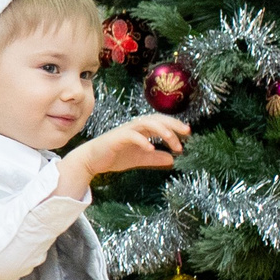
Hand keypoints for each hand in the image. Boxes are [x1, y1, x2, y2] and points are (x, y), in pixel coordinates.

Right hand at [65, 114, 190, 183]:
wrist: (91, 160)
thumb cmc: (114, 156)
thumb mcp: (139, 159)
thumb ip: (155, 158)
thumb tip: (172, 160)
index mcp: (140, 130)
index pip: (160, 122)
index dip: (174, 125)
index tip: (188, 134)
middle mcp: (134, 127)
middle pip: (156, 118)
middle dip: (173, 124)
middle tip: (186, 133)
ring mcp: (125, 131)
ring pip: (146, 123)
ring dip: (162, 130)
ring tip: (172, 141)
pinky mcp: (116, 138)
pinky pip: (131, 135)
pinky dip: (142, 140)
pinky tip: (151, 149)